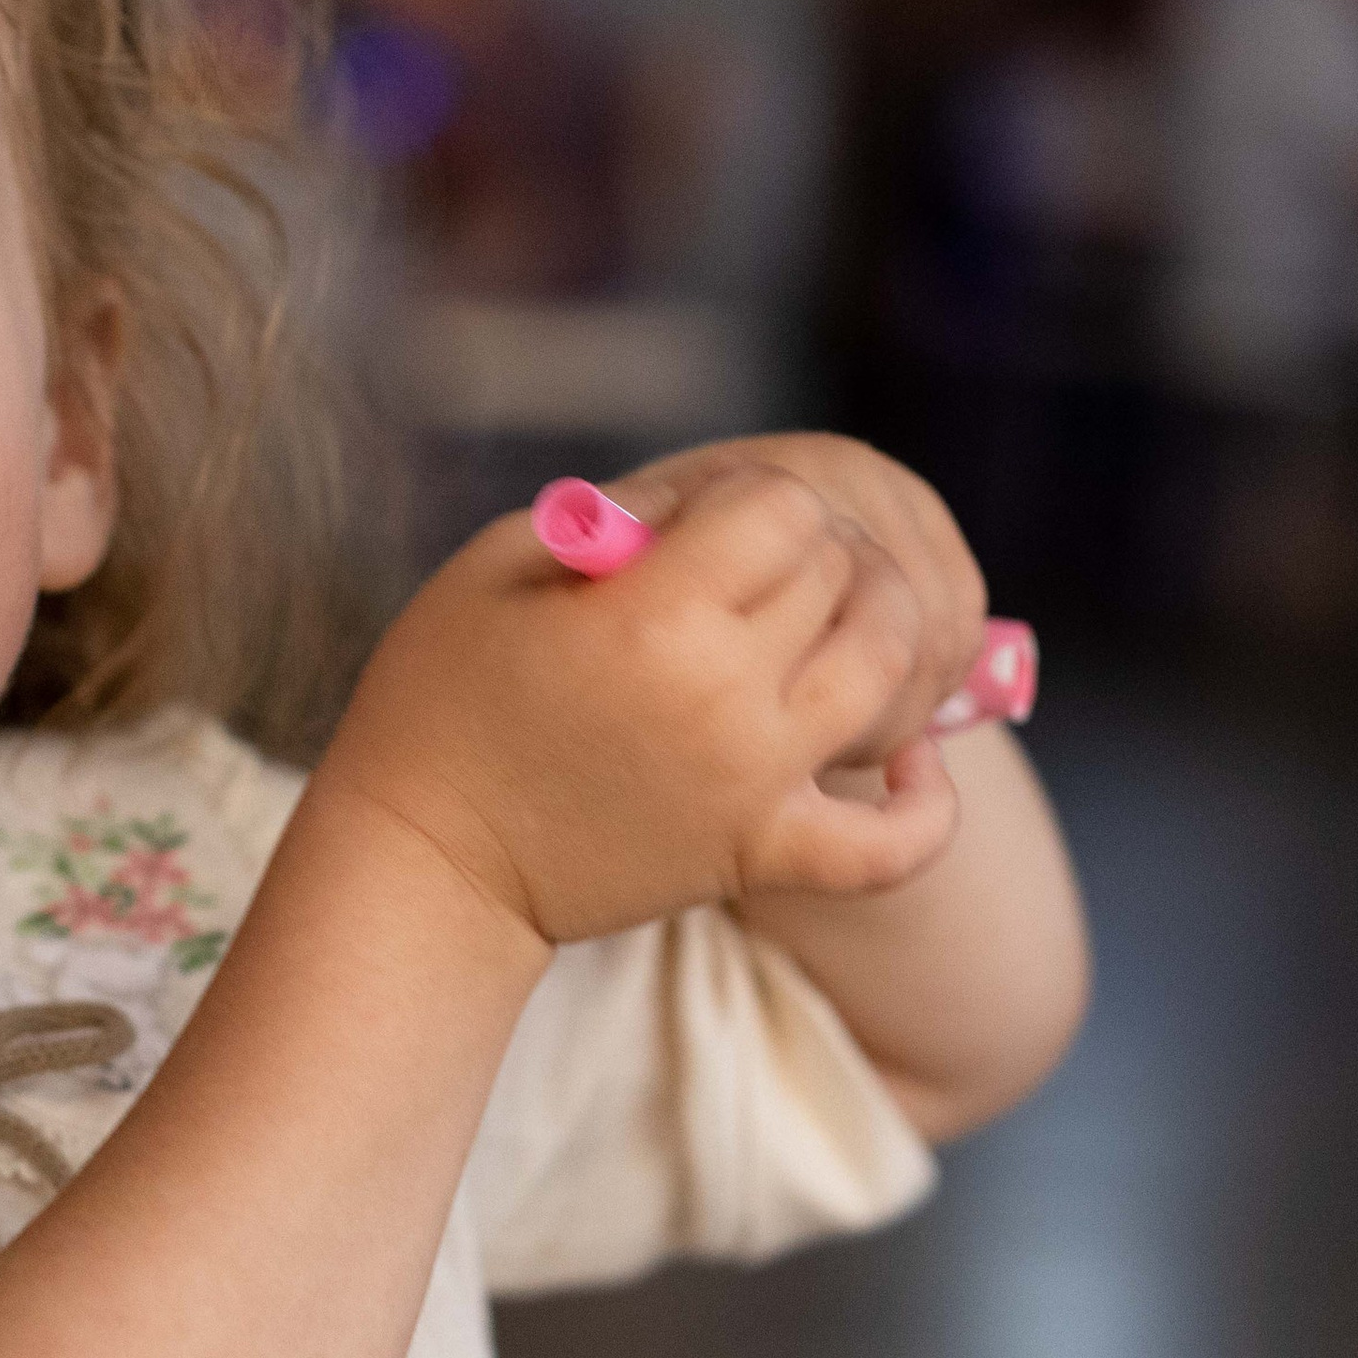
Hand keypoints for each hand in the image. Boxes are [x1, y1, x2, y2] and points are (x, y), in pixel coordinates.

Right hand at [320, 456, 962, 948]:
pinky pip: (894, 844)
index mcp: (653, 617)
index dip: (744, 496)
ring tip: (825, 621)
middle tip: (740, 569)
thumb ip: (612, 517)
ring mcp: (755, 784)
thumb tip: (707, 504)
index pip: (780, 507)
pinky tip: (915, 758)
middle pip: (837, 573)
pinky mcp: (763, 854)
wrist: (430, 861)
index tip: (695, 521)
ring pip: (888, 670)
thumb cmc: (441, 699)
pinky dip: (927, 804)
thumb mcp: (496, 568)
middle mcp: (724, 698)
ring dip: (874, 627)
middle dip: (798, 549)